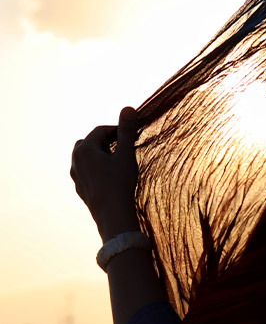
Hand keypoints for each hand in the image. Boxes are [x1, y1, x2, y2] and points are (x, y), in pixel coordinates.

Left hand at [71, 107, 140, 241]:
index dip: (118, 130)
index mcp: (83, 150)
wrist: (112, 215)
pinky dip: (98, 168)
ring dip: (101, 155)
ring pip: (87, 158)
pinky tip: (112, 176)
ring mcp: (75, 176)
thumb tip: (128, 108)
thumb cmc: (119, 183)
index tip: (133, 134)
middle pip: (90, 142)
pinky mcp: (80, 188)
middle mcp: (75, 161)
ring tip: (118, 161)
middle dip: (106, 141)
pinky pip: (87, 172)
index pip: (101, 131)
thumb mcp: (126, 154)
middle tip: (124, 147)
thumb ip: (126, 131)